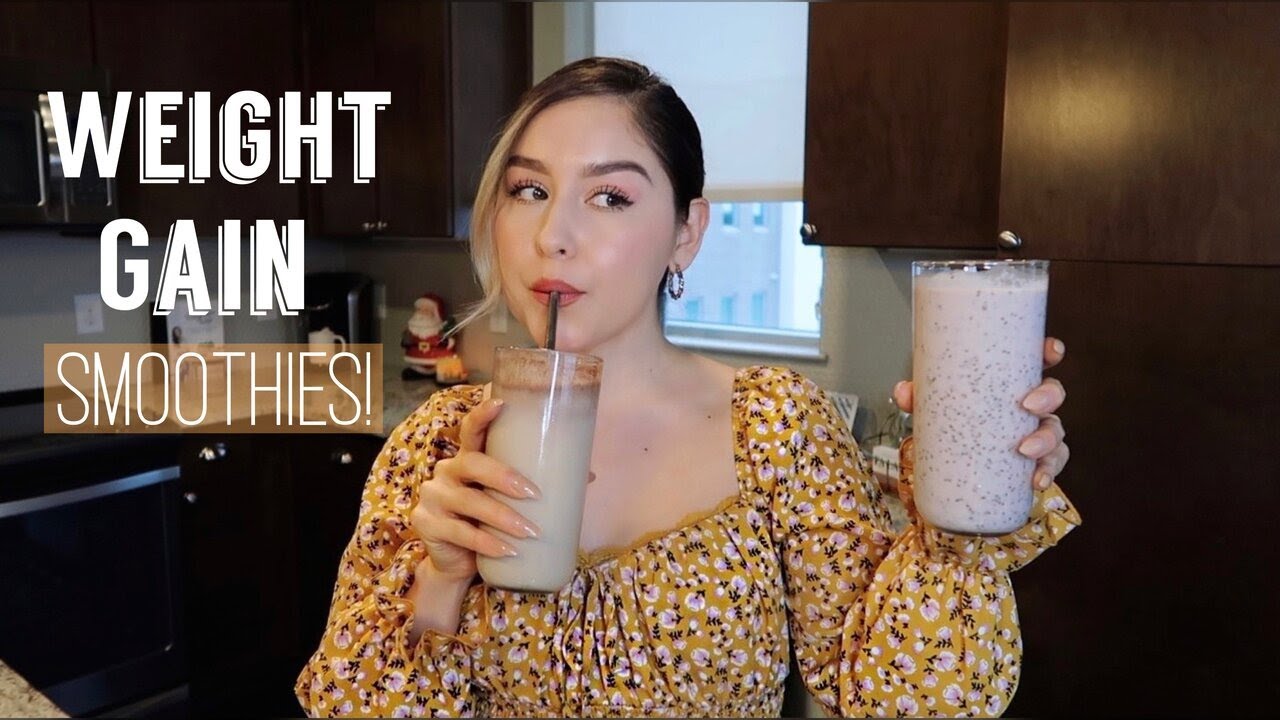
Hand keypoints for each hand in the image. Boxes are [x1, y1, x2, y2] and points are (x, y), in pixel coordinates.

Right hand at [409, 398, 541, 582]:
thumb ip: (538, 484)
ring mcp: (433, 498)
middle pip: (472, 464)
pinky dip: (487, 542)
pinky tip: (508, 551)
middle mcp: (446, 472)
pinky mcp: (427, 525)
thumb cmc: (488, 523)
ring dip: (502, 517)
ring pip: (469, 502)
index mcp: (468, 458)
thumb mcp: (509, 501)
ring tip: (530, 532)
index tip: (500, 402)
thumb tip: (589, 475)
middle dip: (504, 477)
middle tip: (534, 494)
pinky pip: (460, 532)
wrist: (458, 562)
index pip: (470, 430)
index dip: (482, 415)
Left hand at [893, 337, 1069, 491]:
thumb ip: (917, 397)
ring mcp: (1034, 434)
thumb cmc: (951, 423)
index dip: (1049, 353)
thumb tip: (903, 391)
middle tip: (1028, 405)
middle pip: (1053, 394)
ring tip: (1025, 450)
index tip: (1051, 352)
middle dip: (1048, 396)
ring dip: (1047, 439)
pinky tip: (1037, 480)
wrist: (949, 466)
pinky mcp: (1033, 463)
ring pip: (1055, 431)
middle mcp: (1028, 407)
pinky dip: (1047, 472)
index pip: (1036, 361)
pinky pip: (1050, 465)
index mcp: (1010, 384)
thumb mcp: (932, 407)